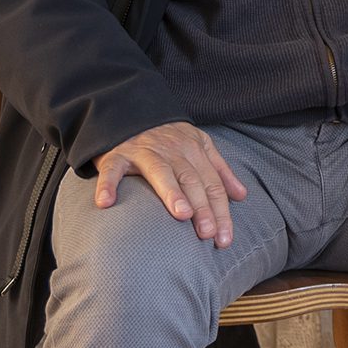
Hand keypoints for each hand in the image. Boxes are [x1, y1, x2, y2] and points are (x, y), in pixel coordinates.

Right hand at [94, 122, 248, 246]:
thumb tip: (242, 196)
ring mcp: (144, 151)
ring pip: (161, 172)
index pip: (212, 184)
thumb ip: (220, 170)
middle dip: (202, 207)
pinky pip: (112, 170)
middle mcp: (172, 150)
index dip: (221, 211)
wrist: (131, 109)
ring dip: (172, 193)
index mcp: (194, 151)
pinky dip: (108, 184)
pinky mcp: (116, 154)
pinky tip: (106, 203)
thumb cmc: (167, 137)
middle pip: (191, 181)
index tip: (224, 239)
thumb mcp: (199, 145)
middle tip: (208, 233)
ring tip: (182, 214)